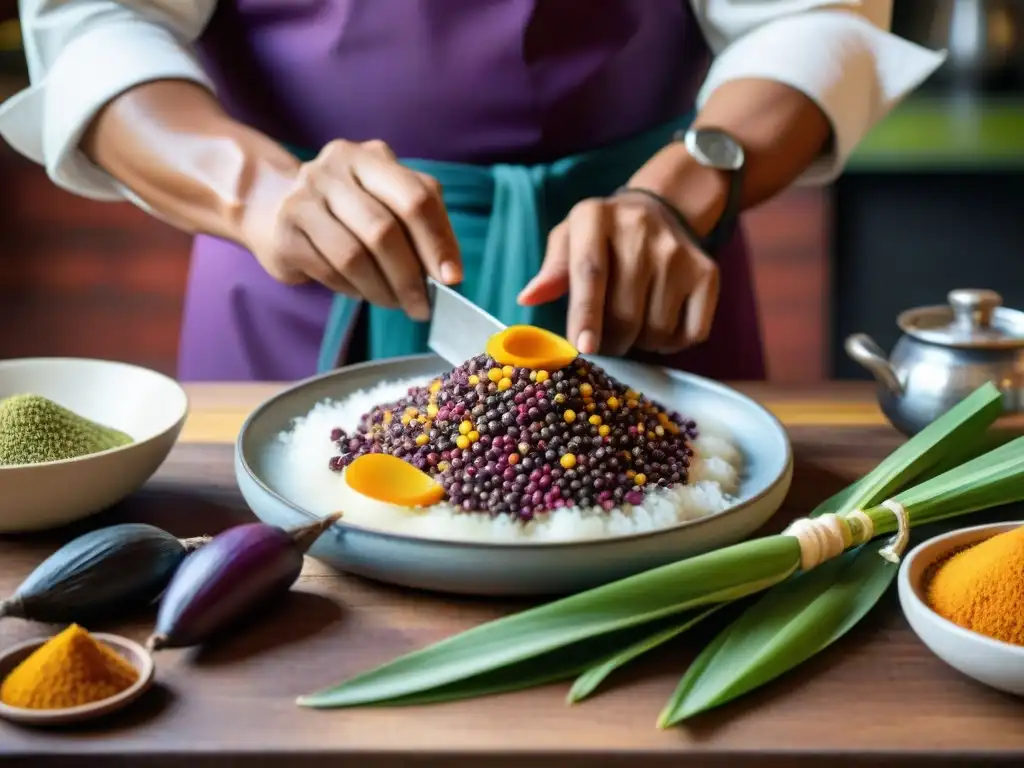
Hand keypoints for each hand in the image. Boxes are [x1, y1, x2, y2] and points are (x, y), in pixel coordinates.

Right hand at [242, 139, 460, 320]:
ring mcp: (304, 198)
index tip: (452, 279)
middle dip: (410, 277)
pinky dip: (353, 290)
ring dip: (382, 290)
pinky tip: (362, 292)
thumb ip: (423, 224)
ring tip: (395, 303)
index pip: (416, 197)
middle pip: (384, 230)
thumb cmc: (349, 209)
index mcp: (372, 157)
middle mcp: (335, 169)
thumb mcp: (389, 200)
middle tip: (422, 306)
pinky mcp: (285, 232)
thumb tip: (449, 274)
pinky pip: (329, 271)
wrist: (273, 206)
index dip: (438, 242)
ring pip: (354, 256)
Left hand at [517, 192, 719, 355]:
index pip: (590, 272)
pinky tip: (659, 323)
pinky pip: (689, 333)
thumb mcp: (569, 239)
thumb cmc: (602, 237)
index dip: (586, 315)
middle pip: (624, 312)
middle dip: (610, 342)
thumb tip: (528, 297)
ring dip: (639, 343)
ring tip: (631, 323)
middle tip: (603, 342)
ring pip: (656, 329)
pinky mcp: (707, 273)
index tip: (584, 348)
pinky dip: (671, 343)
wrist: (660, 210)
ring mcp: (678, 252)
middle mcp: (641, 230)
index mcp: (596, 217)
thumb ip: (552, 270)